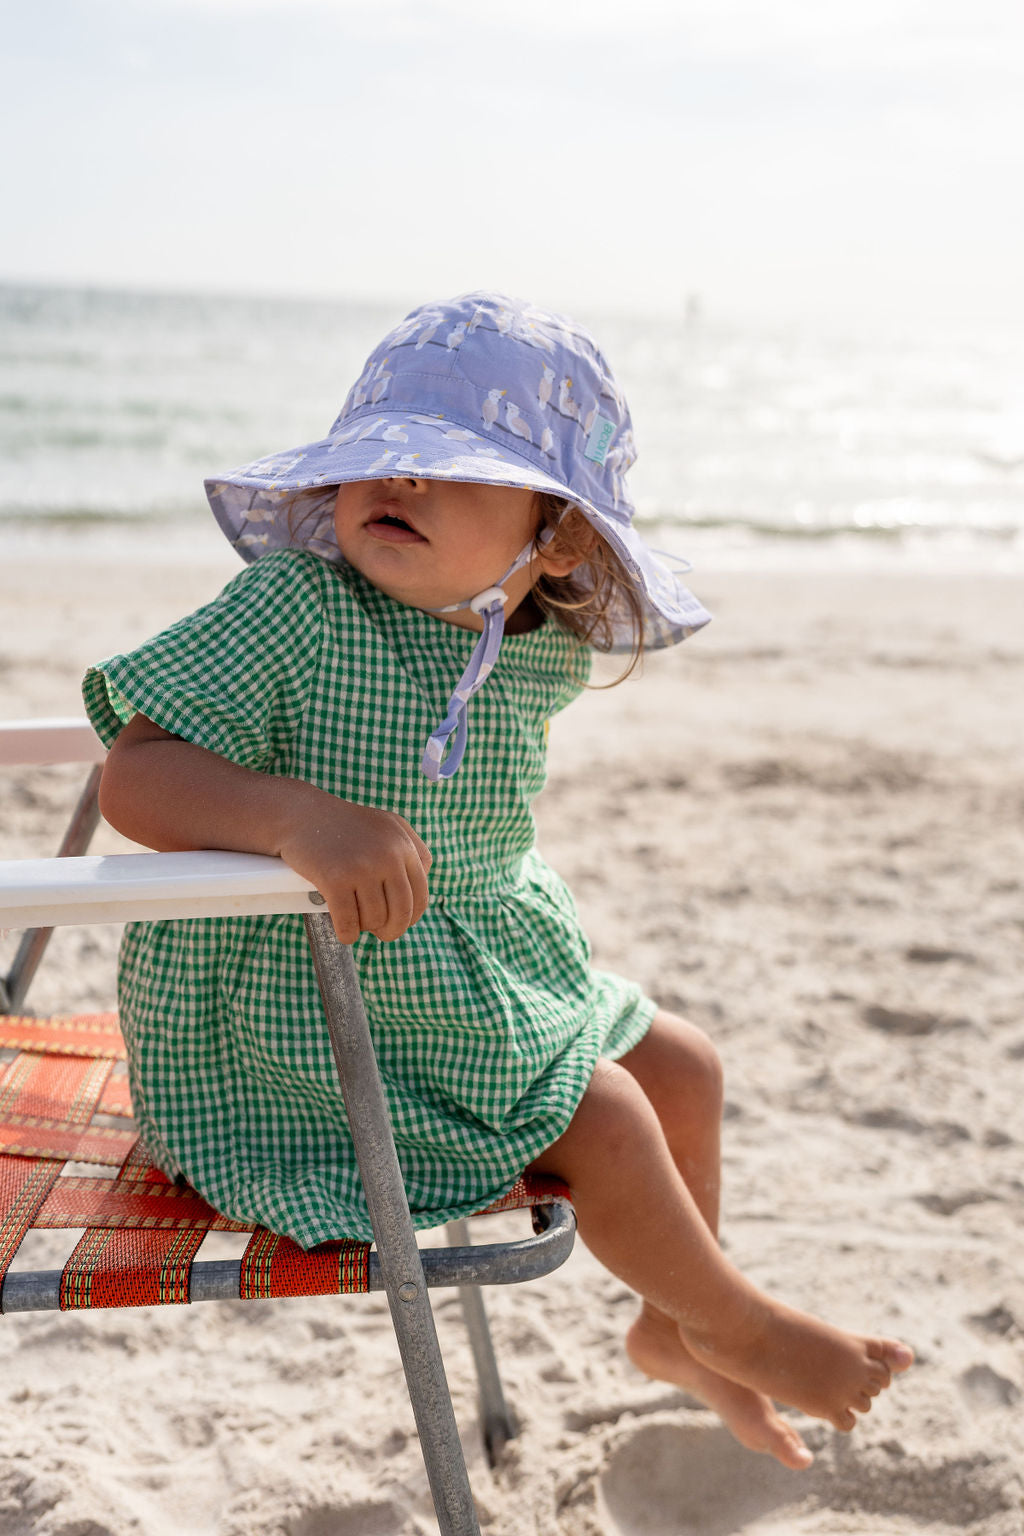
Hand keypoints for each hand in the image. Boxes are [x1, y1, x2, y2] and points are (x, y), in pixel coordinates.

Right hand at [278, 794, 431, 944]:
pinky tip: (345, 931)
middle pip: (402, 912)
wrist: (302, 814)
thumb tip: (423, 885)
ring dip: (365, 928)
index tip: (401, 923)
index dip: (412, 916)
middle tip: (383, 935)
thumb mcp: (386, 826)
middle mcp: (388, 855)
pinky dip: (347, 934)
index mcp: (403, 844)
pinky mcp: (335, 880)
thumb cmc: (344, 824)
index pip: (420, 894)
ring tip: (355, 920)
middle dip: (392, 930)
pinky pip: (348, 923)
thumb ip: (411, 850)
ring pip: (374, 920)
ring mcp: (362, 867)